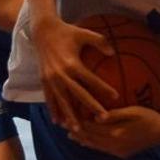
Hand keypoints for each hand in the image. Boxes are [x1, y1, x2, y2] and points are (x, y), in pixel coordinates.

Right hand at [30, 15, 117, 130]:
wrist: (43, 31)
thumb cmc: (67, 32)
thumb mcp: (84, 33)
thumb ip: (99, 42)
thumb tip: (113, 53)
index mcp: (72, 63)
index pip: (90, 79)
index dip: (103, 88)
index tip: (116, 97)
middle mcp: (60, 74)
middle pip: (78, 95)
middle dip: (90, 108)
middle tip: (103, 119)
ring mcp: (50, 79)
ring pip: (62, 101)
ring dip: (69, 116)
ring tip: (78, 129)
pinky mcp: (43, 81)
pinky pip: (49, 99)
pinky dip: (53, 111)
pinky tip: (58, 122)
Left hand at [68, 106, 159, 158]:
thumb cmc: (149, 117)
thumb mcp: (134, 111)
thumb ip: (115, 115)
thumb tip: (96, 117)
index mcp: (116, 134)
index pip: (91, 129)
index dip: (77, 124)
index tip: (66, 118)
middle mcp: (114, 145)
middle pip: (90, 139)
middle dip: (76, 132)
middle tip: (62, 126)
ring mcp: (117, 152)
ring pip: (94, 146)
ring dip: (81, 140)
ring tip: (69, 134)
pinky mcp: (121, 154)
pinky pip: (102, 150)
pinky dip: (92, 145)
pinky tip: (85, 142)